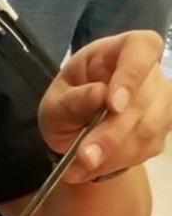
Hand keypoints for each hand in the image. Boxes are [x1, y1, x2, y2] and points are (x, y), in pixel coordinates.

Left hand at [38, 30, 171, 182]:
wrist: (76, 132)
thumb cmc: (66, 105)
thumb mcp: (55, 102)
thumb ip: (72, 101)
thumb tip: (100, 95)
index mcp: (120, 50)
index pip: (141, 48)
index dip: (131, 76)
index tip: (113, 105)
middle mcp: (150, 72)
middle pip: (144, 99)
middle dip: (112, 133)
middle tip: (83, 156)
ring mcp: (161, 100)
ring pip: (149, 128)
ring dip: (114, 153)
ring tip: (81, 166)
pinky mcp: (163, 129)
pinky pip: (147, 148)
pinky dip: (119, 162)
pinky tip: (95, 166)